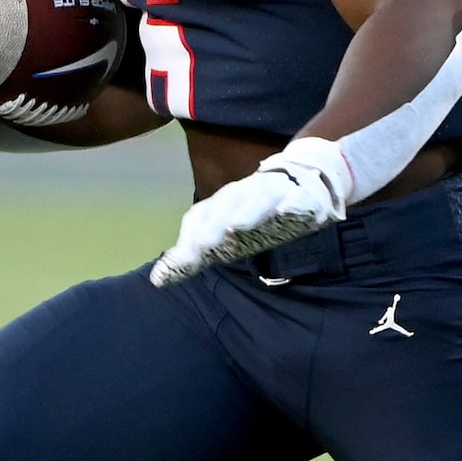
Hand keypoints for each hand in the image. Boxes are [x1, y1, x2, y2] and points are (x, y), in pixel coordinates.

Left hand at [150, 136, 350, 286]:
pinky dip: (293, 202)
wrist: (302, 180)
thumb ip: (191, 257)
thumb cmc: (254, 213)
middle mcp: (246, 194)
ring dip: (248, 210)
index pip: (202, 217)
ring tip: (237, 225)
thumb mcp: (221, 235)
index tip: (183, 258)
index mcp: (224, 203)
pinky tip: (287, 209)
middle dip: (214, 224)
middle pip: (226, 206)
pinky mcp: (304, 198)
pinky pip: (299, 199)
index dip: (193, 236)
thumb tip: (157, 280)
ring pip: (258, 198)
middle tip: (203, 246)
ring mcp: (275, 192)